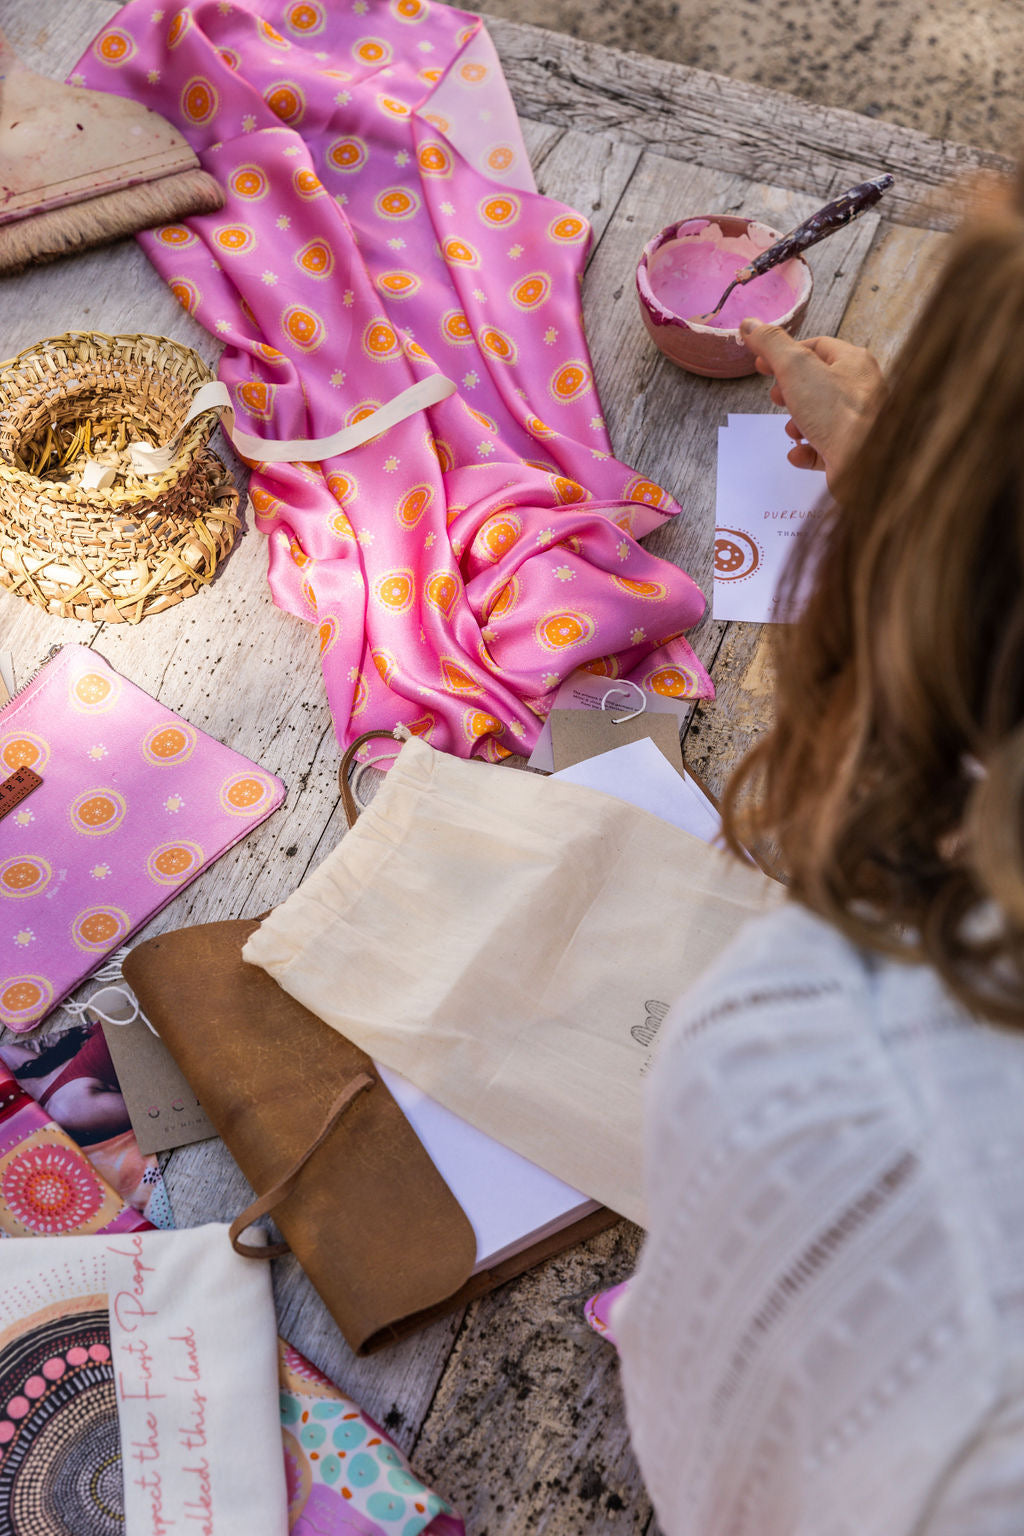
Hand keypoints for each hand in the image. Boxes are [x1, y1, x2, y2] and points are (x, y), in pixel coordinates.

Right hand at [739, 321, 885, 487]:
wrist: (864, 464)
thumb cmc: (837, 414)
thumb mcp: (796, 368)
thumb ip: (772, 344)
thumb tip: (750, 324)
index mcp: (854, 362)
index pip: (816, 347)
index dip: (784, 353)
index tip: (761, 363)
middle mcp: (861, 390)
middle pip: (818, 382)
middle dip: (790, 390)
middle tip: (776, 397)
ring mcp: (858, 423)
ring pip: (820, 416)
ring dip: (798, 423)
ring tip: (791, 429)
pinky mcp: (852, 453)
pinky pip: (824, 447)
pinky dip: (807, 450)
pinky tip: (798, 453)